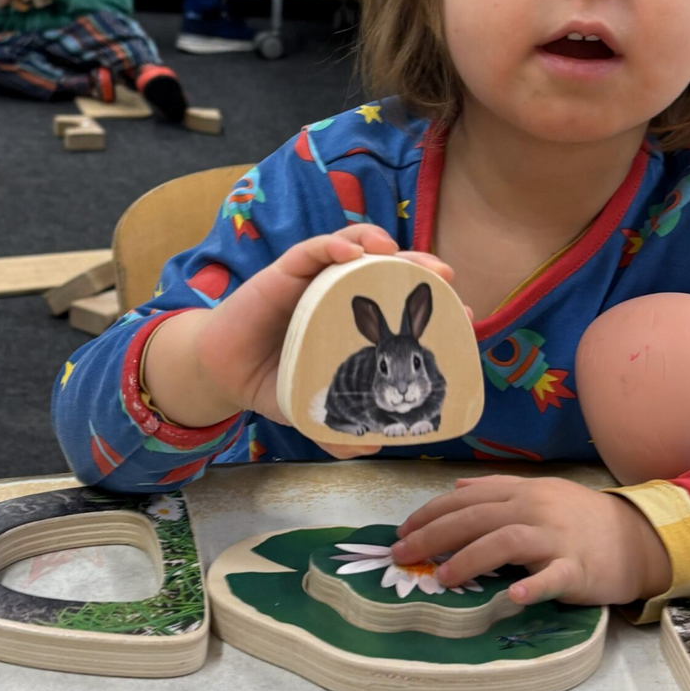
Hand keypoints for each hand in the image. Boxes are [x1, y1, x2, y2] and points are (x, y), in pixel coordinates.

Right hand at [186, 224, 455, 439]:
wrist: (225, 374)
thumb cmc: (277, 382)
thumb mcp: (315, 412)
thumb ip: (340, 431)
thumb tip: (371, 446)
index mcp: (360, 326)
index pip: (407, 307)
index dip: (437, 307)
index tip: (465, 315)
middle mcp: (344, 297)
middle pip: (391, 269)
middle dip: (420, 266)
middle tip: (443, 274)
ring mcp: (317, 281)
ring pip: (357, 248)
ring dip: (381, 245)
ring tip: (396, 253)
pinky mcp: (285, 272)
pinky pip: (313, 250)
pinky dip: (335, 244)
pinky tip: (351, 251)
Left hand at [392, 475, 672, 606]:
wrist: (635, 536)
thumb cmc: (580, 519)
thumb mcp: (538, 494)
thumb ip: (497, 491)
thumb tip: (456, 487)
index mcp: (522, 492)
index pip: (467, 498)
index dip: (431, 513)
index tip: (402, 532)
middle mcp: (534, 509)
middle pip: (477, 517)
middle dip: (434, 535)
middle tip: (402, 555)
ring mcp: (556, 538)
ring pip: (506, 541)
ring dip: (470, 558)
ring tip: (441, 577)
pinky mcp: (577, 568)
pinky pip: (554, 576)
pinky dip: (532, 586)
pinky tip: (511, 596)